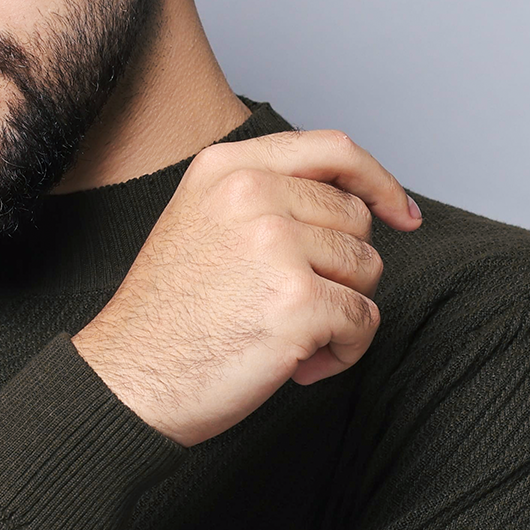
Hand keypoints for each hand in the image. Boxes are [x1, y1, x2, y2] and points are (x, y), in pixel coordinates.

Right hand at [72, 130, 420, 445]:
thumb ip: (264, 197)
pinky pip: (363, 321)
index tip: (401, 215)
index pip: (334, 149)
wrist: (128, 380)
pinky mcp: (298, 302)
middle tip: (290, 307)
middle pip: (356, 218)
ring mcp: (276, 246)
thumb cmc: (168, 316)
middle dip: (341, 270)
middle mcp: (252, 194)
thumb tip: (360, 204)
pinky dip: (343, 352)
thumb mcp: (202, 223)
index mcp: (227, 168)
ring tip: (287, 337)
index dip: (378, 181)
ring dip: (341, 313)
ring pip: (367, 269)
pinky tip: (297, 366)